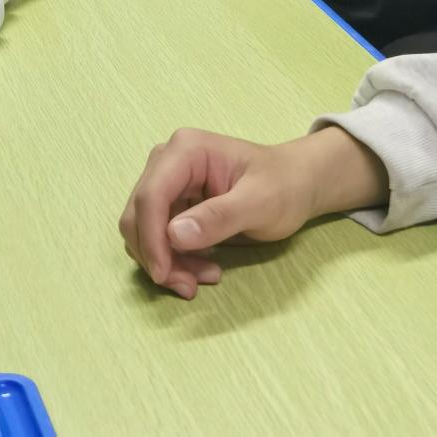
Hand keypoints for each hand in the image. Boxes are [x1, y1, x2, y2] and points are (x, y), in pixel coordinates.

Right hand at [119, 127, 387, 299]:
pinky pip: (157, 237)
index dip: (150, 238)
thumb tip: (172, 235)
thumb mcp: (258, 203)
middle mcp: (167, 161)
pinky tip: (204, 269)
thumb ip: (218, 217)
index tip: (164, 275)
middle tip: (188, 287)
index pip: (151, 195)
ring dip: (166, 261)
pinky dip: (173, 260)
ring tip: (205, 278)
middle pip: (139, 214)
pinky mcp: (173, 203)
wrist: (297, 185)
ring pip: (144, 230)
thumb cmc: (283, 187)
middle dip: (157, 254)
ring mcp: (168, 182)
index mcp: (186, 150)